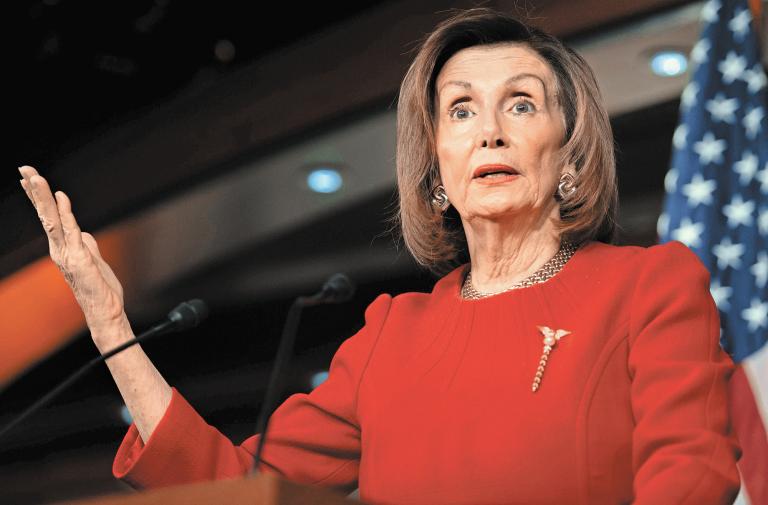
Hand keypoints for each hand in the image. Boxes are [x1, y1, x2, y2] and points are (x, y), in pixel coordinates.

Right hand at [18, 165, 127, 337]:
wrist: (106, 311)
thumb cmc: (99, 288)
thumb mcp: (93, 259)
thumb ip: (86, 243)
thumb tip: (82, 231)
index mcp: (62, 247)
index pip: (48, 216)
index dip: (38, 197)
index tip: (29, 177)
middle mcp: (60, 248)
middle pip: (44, 213)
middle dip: (34, 190)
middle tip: (24, 168)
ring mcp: (67, 253)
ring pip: (52, 219)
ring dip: (43, 198)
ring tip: (35, 178)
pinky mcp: (80, 258)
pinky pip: (72, 231)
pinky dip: (67, 212)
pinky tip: (61, 197)